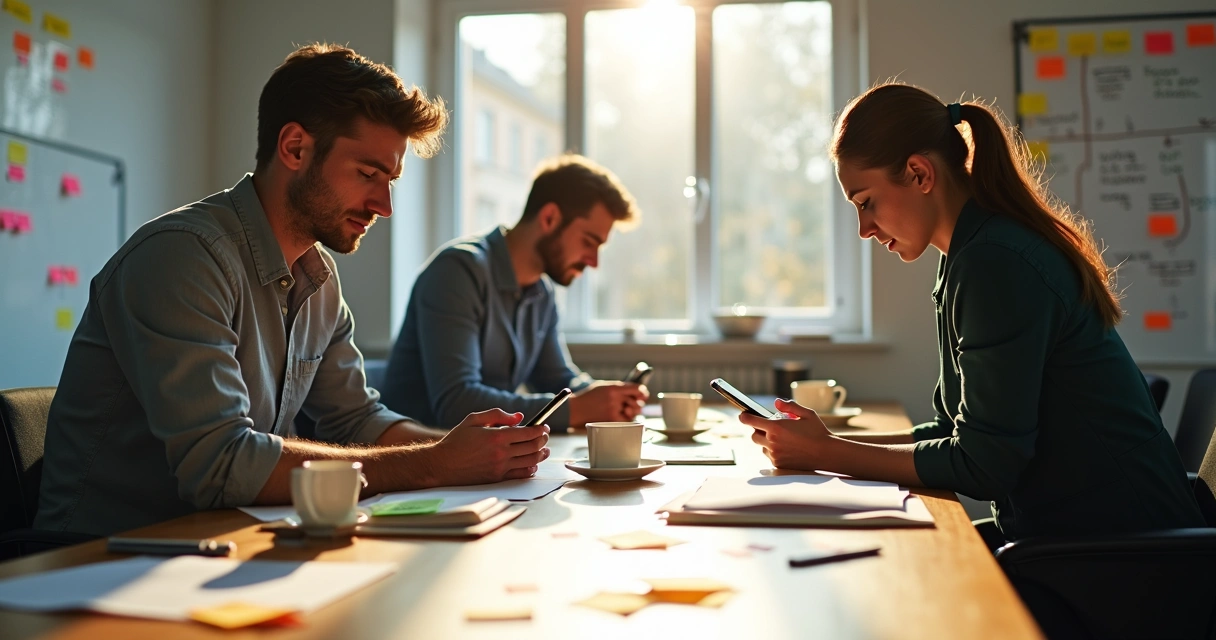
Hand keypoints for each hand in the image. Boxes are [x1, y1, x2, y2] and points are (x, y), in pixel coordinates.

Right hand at [428, 408, 550, 484]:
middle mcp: (501, 453)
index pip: (528, 433)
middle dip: (543, 440)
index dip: (540, 429)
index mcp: (497, 436)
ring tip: (545, 450)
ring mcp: (501, 467)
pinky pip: (521, 474)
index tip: (544, 427)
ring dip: (541, 455)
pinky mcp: (498, 478)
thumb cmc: (456, 441)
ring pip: (531, 461)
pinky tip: (533, 464)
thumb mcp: (473, 420)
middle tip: (545, 437)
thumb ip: (498, 415)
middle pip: (533, 447)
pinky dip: (531, 469)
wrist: (441, 465)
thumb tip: (519, 417)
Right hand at [568, 381, 648, 425]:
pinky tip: (619, 416)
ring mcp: (613, 410)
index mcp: (613, 388)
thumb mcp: (604, 386)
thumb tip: (638, 391)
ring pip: (633, 412)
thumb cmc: (589, 397)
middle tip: (631, 405)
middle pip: (637, 402)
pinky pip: (626, 421)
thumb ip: (620, 388)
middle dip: (637, 404)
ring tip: (623, 410)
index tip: (643, 395)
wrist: (575, 409)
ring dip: (631, 412)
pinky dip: (625, 419)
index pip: (637, 389)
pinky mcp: (611, 420)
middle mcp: (615, 399)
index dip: (642, 392)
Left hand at [737, 398, 834, 470]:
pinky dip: (774, 452)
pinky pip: (770, 456)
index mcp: (776, 427)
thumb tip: (776, 403)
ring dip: (767, 442)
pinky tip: (788, 449)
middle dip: (759, 431)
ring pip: (762, 447)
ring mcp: (774, 454)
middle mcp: (772, 442)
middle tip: (770, 428)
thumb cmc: (818, 432)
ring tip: (783, 439)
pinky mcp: (778, 464)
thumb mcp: (806, 414)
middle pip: (754, 436)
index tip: (742, 415)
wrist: (827, 454)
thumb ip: (790, 406)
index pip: (751, 421)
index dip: (744, 417)